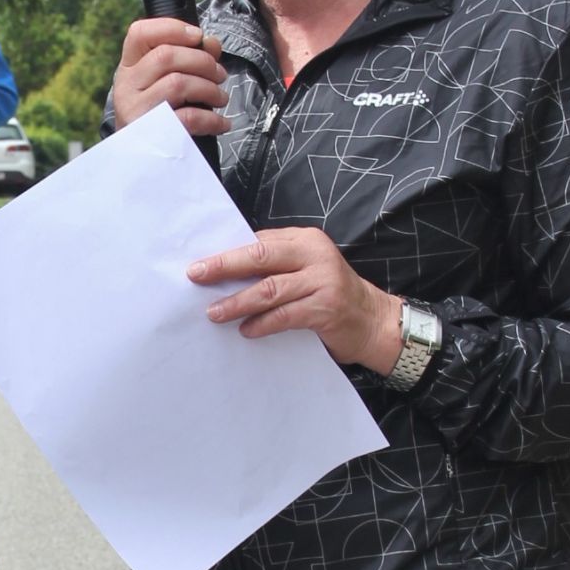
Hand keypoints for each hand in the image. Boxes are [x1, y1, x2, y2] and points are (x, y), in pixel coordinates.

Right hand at [110, 17, 228, 139]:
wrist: (137, 160)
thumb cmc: (157, 114)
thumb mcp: (164, 82)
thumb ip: (189, 56)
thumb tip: (211, 42)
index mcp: (129, 67)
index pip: (139, 33)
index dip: (171, 27)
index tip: (197, 35)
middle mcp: (127, 86)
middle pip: (166, 56)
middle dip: (202, 61)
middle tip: (219, 74)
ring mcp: (136, 110)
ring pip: (178, 83)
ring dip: (210, 88)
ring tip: (220, 98)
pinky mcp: (152, 133)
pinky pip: (187, 118)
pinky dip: (212, 119)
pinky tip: (221, 122)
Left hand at [189, 227, 403, 370]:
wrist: (373, 321)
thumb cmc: (331, 294)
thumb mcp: (306, 269)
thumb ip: (276, 264)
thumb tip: (227, 269)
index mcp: (305, 239)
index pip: (258, 241)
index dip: (227, 252)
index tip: (199, 263)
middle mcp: (315, 255)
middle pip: (260, 256)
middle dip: (224, 266)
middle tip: (196, 276)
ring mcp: (323, 281)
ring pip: (269, 288)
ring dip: (238, 301)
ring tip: (214, 312)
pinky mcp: (326, 309)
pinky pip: (285, 315)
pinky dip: (262, 323)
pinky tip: (245, 330)